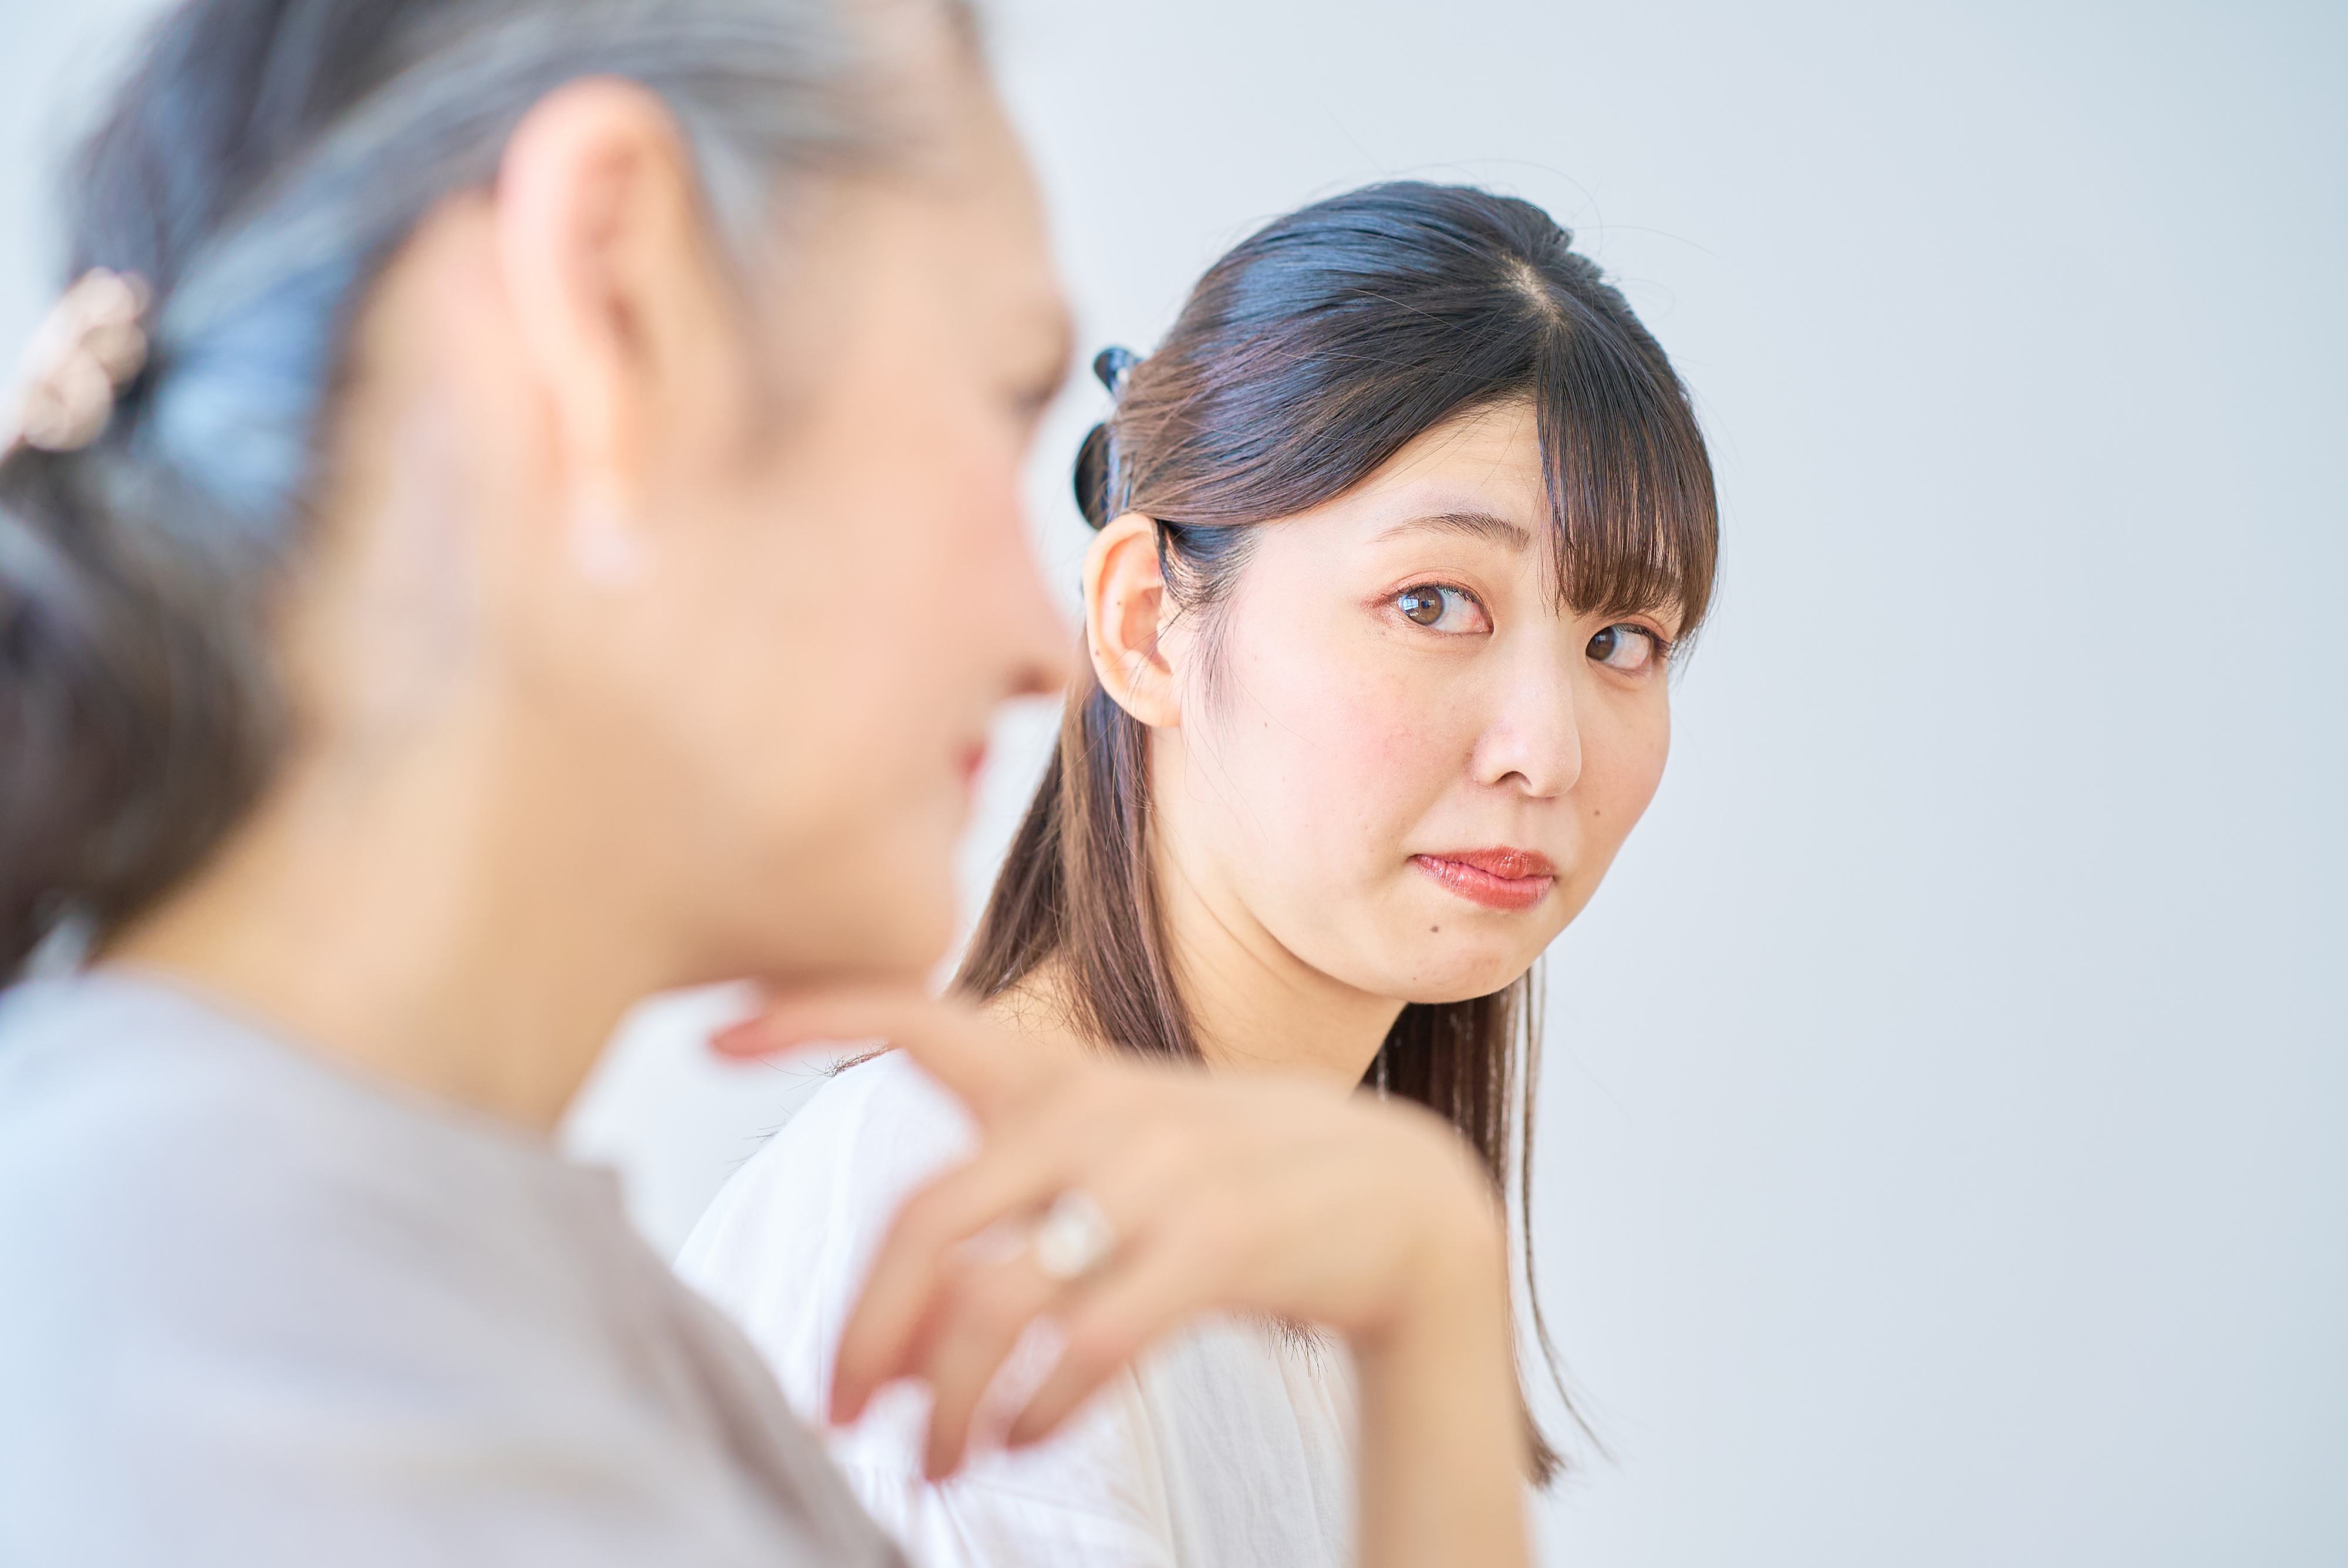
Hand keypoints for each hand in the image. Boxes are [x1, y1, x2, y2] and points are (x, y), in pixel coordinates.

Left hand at [717, 987, 1508, 1479]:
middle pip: (928, 1220)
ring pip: (996, 1300)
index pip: (919, 1016)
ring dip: (944, 1401)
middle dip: (863, 1325)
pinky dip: (1036, 1409)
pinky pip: (1085, 1342)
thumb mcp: (1126, 1137)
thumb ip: (1022, 1169)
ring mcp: (1158, 1176)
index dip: (813, 1010)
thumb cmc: (1236, 1178)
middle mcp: (1098, 1113)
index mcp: (1065, 1077)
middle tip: (832, 1407)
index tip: (715, 1034)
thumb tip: (900, 1294)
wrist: (1403, 1200)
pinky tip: (1018, 1441)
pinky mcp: (1216, 1245)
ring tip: (928, 1461)